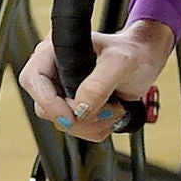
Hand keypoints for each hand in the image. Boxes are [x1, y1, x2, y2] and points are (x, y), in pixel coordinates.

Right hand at [21, 17, 174, 142]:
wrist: (148, 60)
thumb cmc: (133, 51)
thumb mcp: (120, 62)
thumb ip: (99, 84)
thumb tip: (80, 108)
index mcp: (54, 51)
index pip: (33, 80)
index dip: (48, 102)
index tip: (71, 115)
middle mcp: (54, 71)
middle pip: (46, 107)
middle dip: (78, 116)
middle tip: (106, 108)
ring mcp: (64, 91)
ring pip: (62, 123)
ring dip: (92, 124)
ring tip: (114, 107)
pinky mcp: (76, 107)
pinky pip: (77, 129)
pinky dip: (97, 128)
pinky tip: (111, 112)